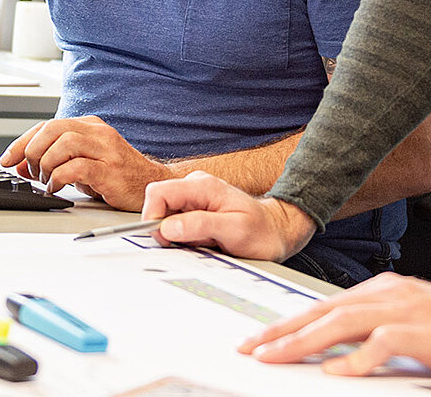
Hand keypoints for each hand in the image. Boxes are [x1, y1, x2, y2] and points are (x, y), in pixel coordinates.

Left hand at [0, 116, 175, 209]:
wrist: (152, 186)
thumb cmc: (116, 175)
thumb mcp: (82, 163)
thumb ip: (54, 160)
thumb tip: (20, 165)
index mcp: (89, 126)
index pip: (48, 125)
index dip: (22, 141)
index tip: (7, 159)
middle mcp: (98, 133)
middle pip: (53, 129)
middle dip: (32, 150)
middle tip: (29, 171)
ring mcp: (106, 150)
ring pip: (64, 143)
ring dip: (46, 164)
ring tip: (45, 180)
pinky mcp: (111, 171)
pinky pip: (77, 167)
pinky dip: (59, 177)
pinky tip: (56, 188)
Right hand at [141, 171, 315, 260]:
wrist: (278, 231)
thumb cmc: (262, 232)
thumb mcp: (235, 231)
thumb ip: (200, 225)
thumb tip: (166, 228)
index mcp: (202, 185)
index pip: (158, 192)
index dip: (153, 216)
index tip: (163, 240)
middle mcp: (194, 185)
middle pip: (160, 203)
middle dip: (168, 229)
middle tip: (192, 244)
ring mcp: (194, 196)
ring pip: (167, 215)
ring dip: (179, 234)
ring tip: (205, 242)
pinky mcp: (195, 207)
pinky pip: (177, 221)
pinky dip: (185, 235)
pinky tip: (204, 240)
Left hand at [239, 272, 430, 377]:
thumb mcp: (404, 323)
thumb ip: (370, 329)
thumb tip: (332, 348)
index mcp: (376, 292)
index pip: (320, 307)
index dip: (286, 322)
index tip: (259, 338)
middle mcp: (384, 295)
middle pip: (322, 312)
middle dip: (282, 331)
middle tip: (253, 348)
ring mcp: (403, 311)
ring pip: (342, 323)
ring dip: (304, 341)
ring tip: (276, 357)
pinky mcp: (423, 332)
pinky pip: (384, 344)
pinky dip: (357, 358)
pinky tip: (336, 372)